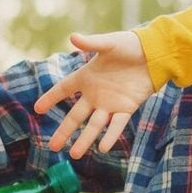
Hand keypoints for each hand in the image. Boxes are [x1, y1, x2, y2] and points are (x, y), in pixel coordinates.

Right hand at [30, 31, 154, 157]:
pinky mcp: (126, 108)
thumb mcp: (109, 43)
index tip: (37, 109)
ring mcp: (110, 103)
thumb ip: (91, 43)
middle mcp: (95, 93)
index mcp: (86, 77)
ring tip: (74, 155)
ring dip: (84, 140)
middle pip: (75, 116)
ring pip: (94, 125)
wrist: (154, 53)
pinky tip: (102, 148)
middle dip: (64, 131)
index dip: (51, 98)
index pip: (63, 89)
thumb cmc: (130, 45)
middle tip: (52, 146)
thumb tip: (72, 37)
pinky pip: (116, 125)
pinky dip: (110, 136)